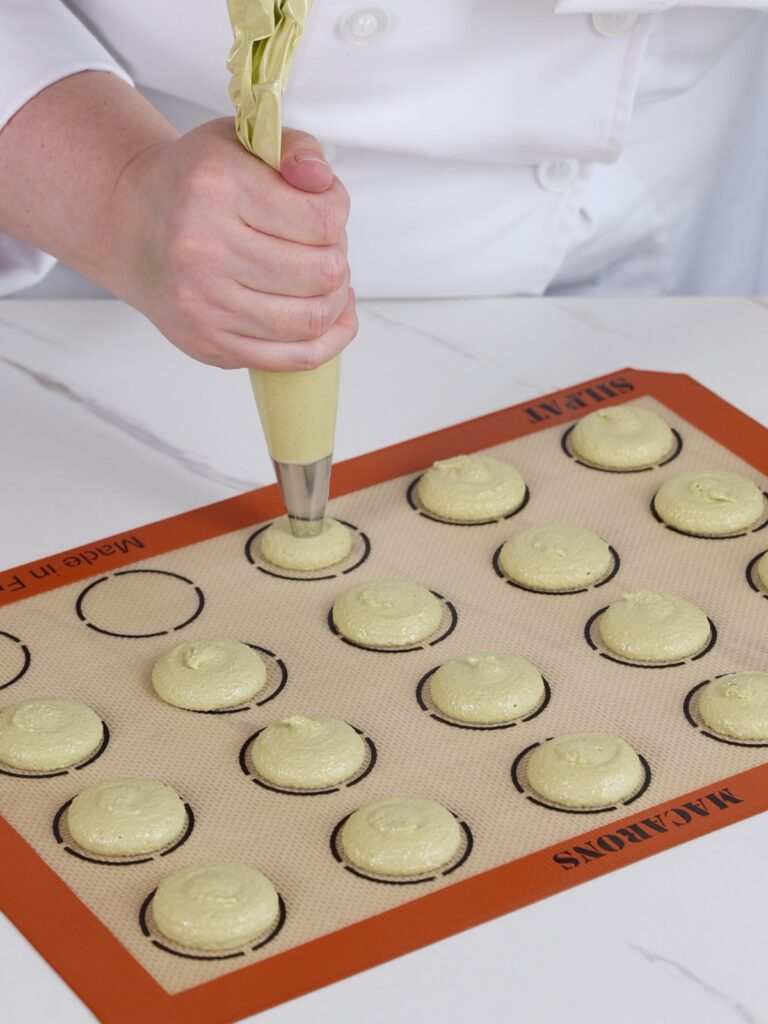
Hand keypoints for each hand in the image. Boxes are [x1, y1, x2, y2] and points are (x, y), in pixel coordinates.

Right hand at [110, 119, 356, 369]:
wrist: (130, 227)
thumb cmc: (195, 184)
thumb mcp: (242, 140)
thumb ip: (296, 147)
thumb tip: (320, 181)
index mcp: (216, 188)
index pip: (322, 219)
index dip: (338, 212)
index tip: (325, 209)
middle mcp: (204, 249)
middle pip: (322, 273)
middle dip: (337, 258)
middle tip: (325, 248)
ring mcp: (205, 304)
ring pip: (311, 319)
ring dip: (335, 300)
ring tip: (324, 281)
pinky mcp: (211, 344)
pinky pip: (293, 358)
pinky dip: (327, 340)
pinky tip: (329, 316)